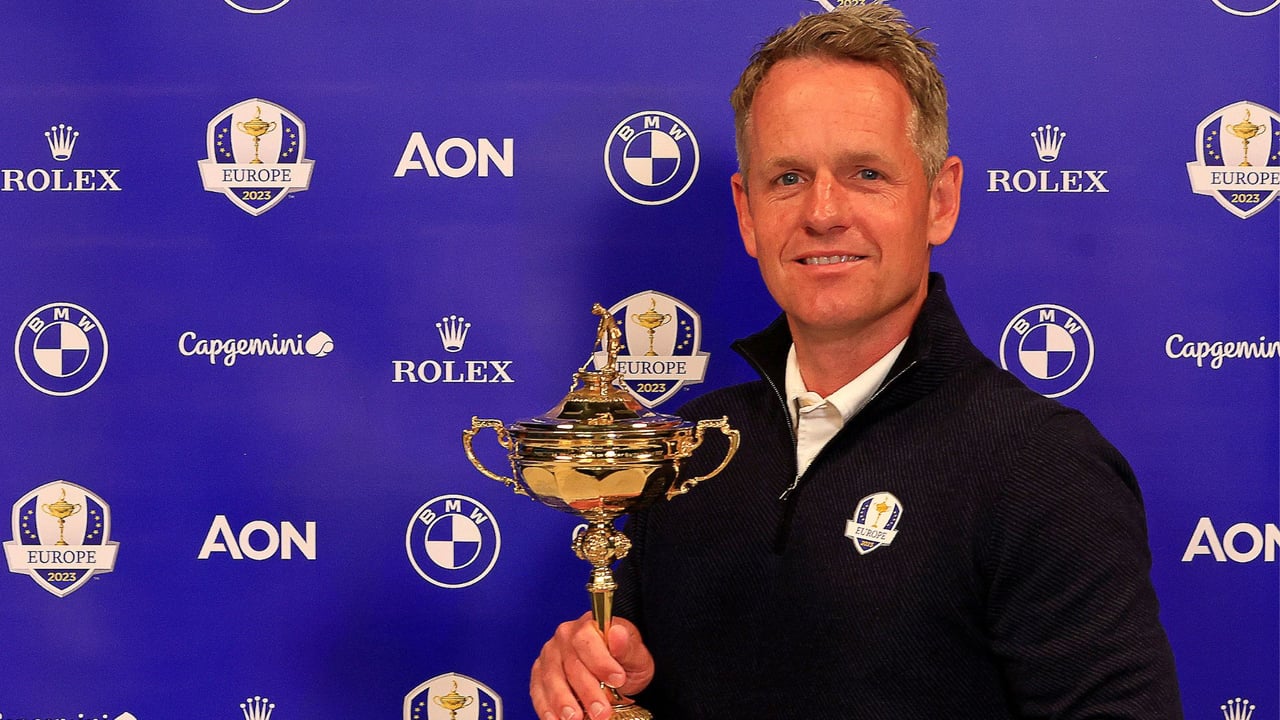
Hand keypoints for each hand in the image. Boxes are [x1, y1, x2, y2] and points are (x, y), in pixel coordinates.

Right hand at [530, 612, 654, 719]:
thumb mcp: (635, 657)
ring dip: (563, 701)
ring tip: (576, 718)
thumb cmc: (623, 662)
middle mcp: (565, 636)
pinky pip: (538, 689)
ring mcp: (550, 655)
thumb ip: (627, 648)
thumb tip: (618, 634)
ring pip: (552, 678)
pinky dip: (545, 706)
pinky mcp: (540, 673)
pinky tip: (556, 719)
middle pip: (571, 664)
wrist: (615, 676)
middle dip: (586, 691)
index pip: (587, 640)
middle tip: (601, 711)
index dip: (601, 662)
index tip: (618, 680)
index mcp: (589, 626)